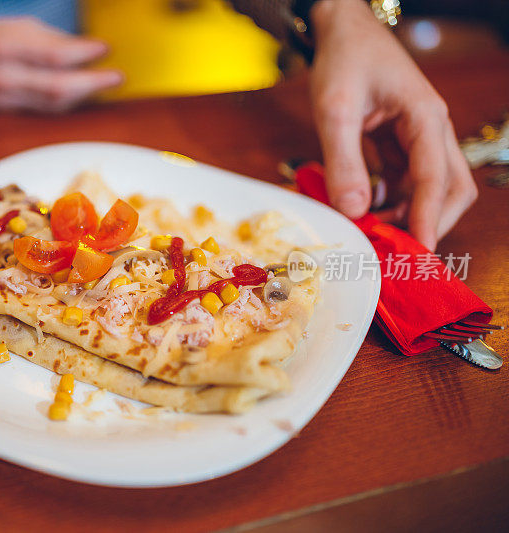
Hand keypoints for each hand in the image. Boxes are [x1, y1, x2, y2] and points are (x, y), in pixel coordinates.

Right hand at [0, 18, 122, 112]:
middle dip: (92, 83)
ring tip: (104, 84)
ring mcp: (2, 101)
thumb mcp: (14, 26)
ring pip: (53, 104)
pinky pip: (44, 111)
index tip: (106, 49)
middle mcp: (2, 77)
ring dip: (83, 95)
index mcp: (3, 47)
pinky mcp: (5, 115)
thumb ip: (50, 39)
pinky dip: (66, 103)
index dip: (85, 54)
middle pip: (57, 87)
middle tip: (116, 77)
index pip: (54, 55)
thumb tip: (88, 49)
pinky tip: (81, 95)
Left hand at [309, 0, 476, 249]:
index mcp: (425, 118)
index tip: (419, 252)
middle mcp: (431, 130)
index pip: (436, 179)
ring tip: (370, 232)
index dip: (429, 219)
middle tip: (393, 249)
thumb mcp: (335, 109)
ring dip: (406, 214)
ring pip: (428, 188)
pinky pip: (405, 180)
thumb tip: (354, 210)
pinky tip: (363, 208)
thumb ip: (344, 160)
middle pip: (450, 188)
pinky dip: (390, 200)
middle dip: (428, 221)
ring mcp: (419, 137)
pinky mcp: (401, 142)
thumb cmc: (343, 60)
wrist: (341, 30)